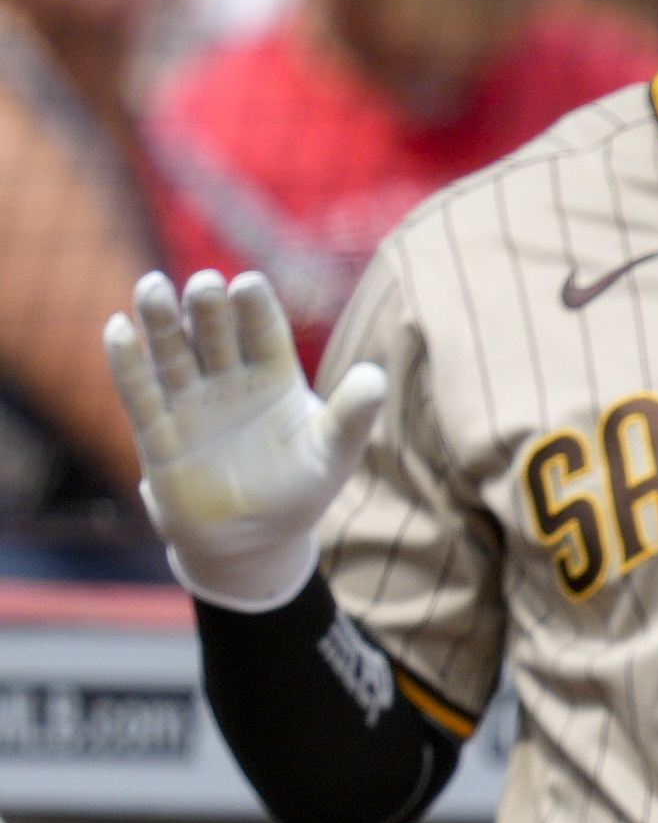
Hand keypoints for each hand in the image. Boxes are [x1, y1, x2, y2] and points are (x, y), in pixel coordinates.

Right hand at [102, 270, 384, 611]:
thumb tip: (376, 377)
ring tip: (153, 286)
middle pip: (215, 334)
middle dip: (208, 308)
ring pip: (172, 353)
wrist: (254, 540)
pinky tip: (117, 328)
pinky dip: (127, 361)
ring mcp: (190, 403)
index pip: (264, 332)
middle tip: (205, 284)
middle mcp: (229, 379)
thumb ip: (352, 415)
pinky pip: (140, 392)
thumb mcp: (333, 452)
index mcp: (274, 375)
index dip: (255, 308)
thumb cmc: (301, 488)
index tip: (249, 283)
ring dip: (161, 321)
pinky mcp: (157, 433)